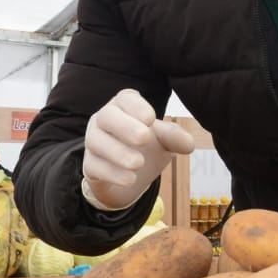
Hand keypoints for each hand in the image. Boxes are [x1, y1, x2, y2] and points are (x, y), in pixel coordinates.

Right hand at [82, 89, 194, 209]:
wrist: (129, 177)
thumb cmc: (149, 147)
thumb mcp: (165, 141)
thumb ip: (175, 138)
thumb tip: (189, 145)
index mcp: (125, 106)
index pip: (126, 98)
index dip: (136, 106)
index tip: (151, 119)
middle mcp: (105, 119)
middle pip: (107, 116)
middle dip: (125, 126)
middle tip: (144, 137)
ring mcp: (94, 141)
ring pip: (97, 142)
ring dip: (118, 152)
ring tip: (138, 163)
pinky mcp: (89, 165)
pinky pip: (94, 166)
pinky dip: (112, 173)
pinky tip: (130, 179)